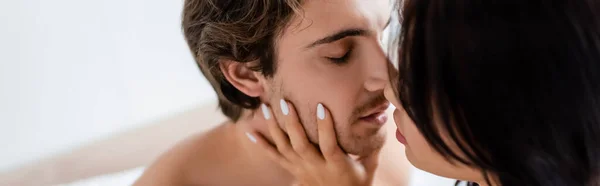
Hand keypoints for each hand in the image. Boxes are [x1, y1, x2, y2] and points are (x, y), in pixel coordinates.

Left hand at [246, 100, 379, 185]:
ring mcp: (302, 169)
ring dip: (274, 127)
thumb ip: (371, 146)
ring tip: (266, 107)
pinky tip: (250, 131)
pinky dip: (261, 144)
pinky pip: (275, 157)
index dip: (325, 127)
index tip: (321, 106)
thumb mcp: (368, 168)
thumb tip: (380, 120)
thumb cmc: (357, 184)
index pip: (329, 145)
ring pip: (285, 148)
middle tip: (286, 102)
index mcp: (337, 165)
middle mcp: (316, 167)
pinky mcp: (293, 170)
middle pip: (301, 145)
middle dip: (292, 123)